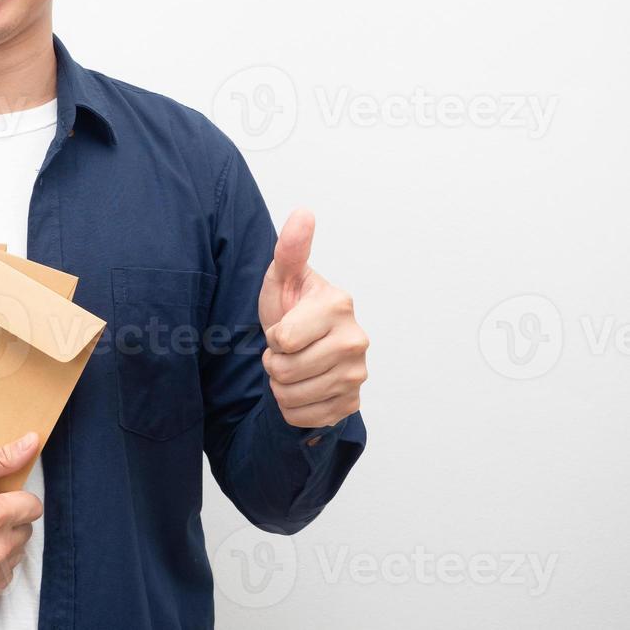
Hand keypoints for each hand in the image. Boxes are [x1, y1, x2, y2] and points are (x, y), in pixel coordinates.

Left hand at [258, 209, 368, 428]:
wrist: (303, 348)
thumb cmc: (290, 308)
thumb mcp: (282, 277)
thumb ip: (290, 248)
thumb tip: (303, 213)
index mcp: (339, 305)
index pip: (281, 340)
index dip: (272, 336)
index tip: (284, 325)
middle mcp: (356, 340)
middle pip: (283, 371)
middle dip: (273, 362)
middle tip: (286, 348)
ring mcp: (358, 374)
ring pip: (291, 396)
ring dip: (280, 384)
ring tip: (293, 365)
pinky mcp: (352, 403)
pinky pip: (303, 417)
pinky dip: (292, 406)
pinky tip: (302, 386)